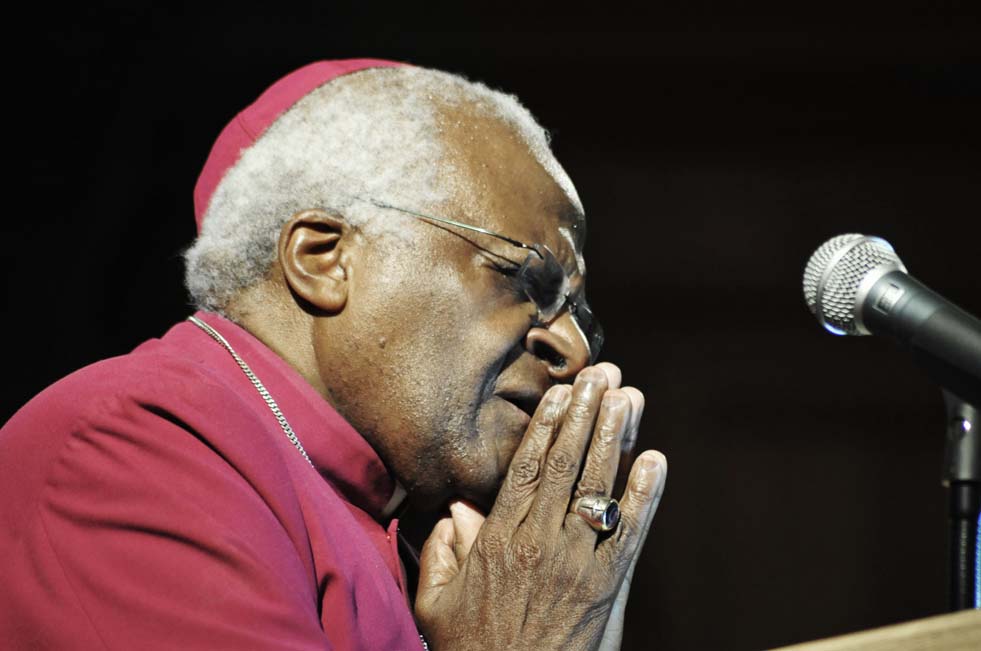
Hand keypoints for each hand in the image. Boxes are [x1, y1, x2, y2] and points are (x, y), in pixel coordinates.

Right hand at [415, 365, 666, 649]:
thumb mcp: (437, 603)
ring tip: (628, 398)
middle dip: (586, 414)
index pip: (527, 468)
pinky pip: (630, 533)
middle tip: (602, 375)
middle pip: (567, 464)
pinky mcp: (607, 587)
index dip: (547, 425)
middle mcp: (540, 542)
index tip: (560, 391)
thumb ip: (442, 553)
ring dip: (615, 439)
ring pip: (598, 487)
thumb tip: (456, 512)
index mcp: (498, 540)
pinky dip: (645, 495)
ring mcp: (577, 563)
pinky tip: (655, 461)